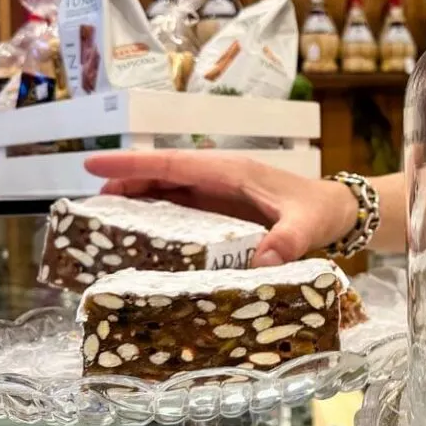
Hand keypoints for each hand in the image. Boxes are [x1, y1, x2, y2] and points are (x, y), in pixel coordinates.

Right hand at [84, 151, 357, 265]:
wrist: (338, 211)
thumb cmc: (320, 211)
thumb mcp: (307, 226)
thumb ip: (288, 241)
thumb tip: (263, 262)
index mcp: (233, 172)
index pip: (176, 163)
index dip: (135, 165)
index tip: (95, 164)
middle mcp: (221, 177)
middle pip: (164, 173)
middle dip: (126, 181)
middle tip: (88, 203)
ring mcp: (220, 192)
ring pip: (169, 188)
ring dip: (138, 197)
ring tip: (102, 217)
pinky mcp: (223, 208)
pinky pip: (183, 206)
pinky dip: (157, 213)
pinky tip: (140, 232)